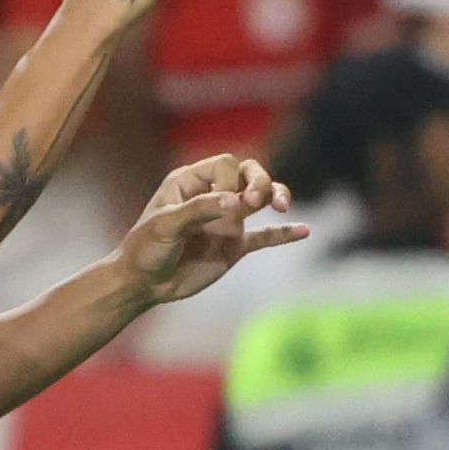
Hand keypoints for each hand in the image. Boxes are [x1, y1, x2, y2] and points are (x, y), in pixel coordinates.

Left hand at [115, 153, 307, 306]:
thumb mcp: (165, 226)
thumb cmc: (146, 249)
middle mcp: (212, 197)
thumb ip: (199, 210)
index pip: (226, 165)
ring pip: (260, 199)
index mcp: (190, 183)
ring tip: (283, 206)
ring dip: (276, 196)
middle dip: (261, 181)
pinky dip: (284, 234)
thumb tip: (236, 200)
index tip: (224, 205)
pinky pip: (265, 236)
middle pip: (249, 173)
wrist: (144, 284)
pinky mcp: (235, 246)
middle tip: (261, 201)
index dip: (232, 181)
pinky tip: (304, 231)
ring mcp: (226, 221)